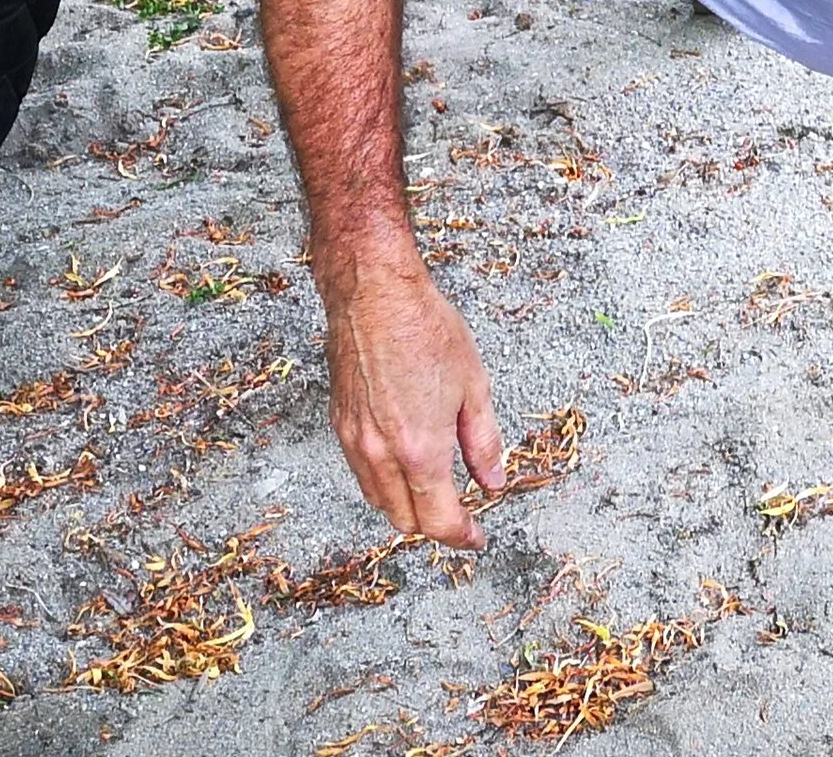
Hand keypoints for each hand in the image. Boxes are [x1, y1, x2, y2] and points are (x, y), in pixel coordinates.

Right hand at [317, 242, 506, 548]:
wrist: (374, 295)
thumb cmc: (425, 329)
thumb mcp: (473, 386)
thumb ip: (484, 442)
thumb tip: (493, 481)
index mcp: (420, 449)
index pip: (439, 520)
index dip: (462, 537)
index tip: (476, 538)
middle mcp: (381, 454)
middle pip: (405, 521)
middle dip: (434, 525)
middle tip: (460, 512)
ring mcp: (354, 442)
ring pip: (379, 502)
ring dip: (407, 506)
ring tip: (435, 488)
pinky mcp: (338, 426)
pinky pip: (361, 474)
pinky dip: (384, 482)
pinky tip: (404, 462)